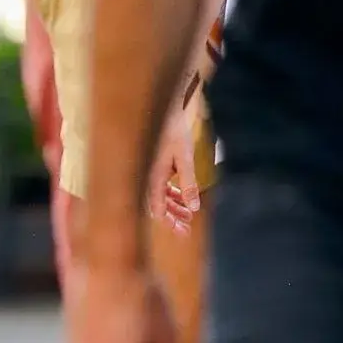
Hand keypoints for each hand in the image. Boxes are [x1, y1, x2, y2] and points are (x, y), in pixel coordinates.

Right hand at [147, 104, 200, 234]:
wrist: (165, 110)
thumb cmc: (174, 132)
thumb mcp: (185, 158)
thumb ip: (188, 183)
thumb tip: (194, 207)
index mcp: (153, 178)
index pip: (157, 209)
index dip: (169, 222)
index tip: (183, 232)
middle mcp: (148, 177)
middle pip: (157, 206)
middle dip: (172, 218)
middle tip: (186, 230)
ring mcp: (151, 172)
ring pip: (160, 197)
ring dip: (173, 206)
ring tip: (188, 214)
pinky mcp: (155, 166)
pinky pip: (161, 187)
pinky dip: (172, 194)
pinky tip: (183, 197)